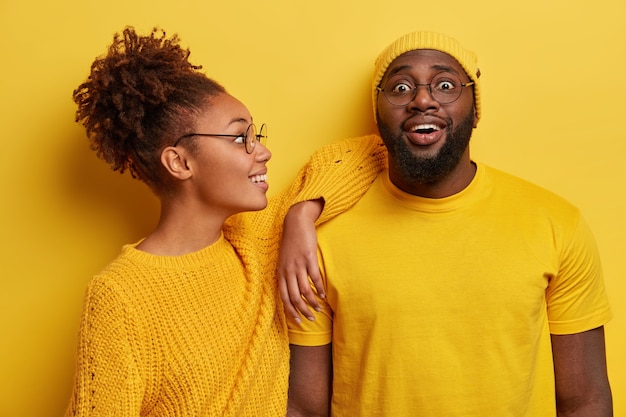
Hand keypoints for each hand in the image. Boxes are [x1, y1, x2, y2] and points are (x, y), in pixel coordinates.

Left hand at [278, 200, 325, 322]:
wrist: (295, 221)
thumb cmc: (291, 241)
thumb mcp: (284, 259)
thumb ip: (286, 273)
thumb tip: (292, 289)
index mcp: (280, 272)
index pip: (283, 297)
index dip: (290, 311)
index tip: (297, 321)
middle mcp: (287, 271)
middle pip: (294, 297)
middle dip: (302, 311)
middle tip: (311, 319)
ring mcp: (298, 265)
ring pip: (305, 291)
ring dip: (312, 303)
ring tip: (319, 309)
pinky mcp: (309, 258)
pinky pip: (315, 278)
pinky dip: (320, 288)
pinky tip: (324, 295)